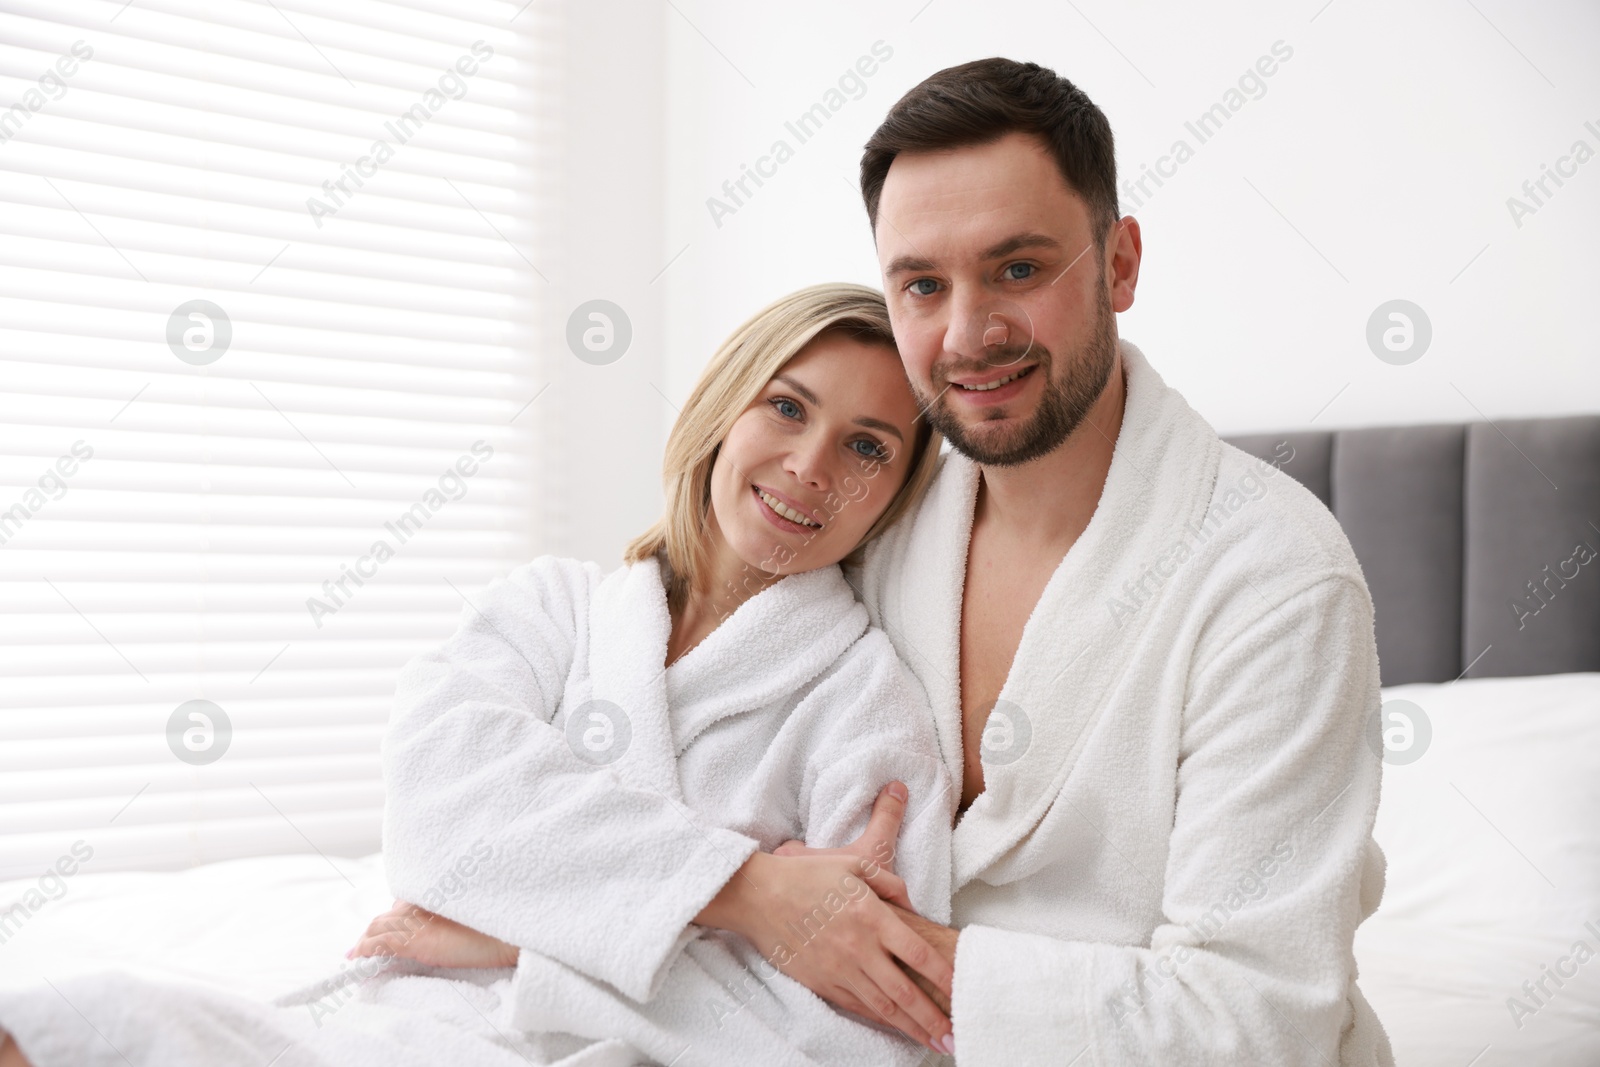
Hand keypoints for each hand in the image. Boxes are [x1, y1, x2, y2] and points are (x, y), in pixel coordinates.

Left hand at [349, 901, 518, 969]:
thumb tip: (435, 929)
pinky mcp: (415, 940)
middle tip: (363, 946)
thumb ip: (446, 914)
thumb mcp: (468, 913)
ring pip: (379, 926)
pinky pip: (380, 943)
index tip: (382, 931)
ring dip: (365, 940)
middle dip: (373, 931)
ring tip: (357, 954)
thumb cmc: (497, 926)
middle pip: (387, 915)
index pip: (401, 905)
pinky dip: (365, 949)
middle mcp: (422, 901)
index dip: (389, 918)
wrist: (509, 935)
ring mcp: (417, 920)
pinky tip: (357, 958)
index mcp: (435, 893)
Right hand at [695, 783, 954, 1056]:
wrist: (759, 896)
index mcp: (871, 916)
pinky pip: (857, 1007)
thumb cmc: (808, 875)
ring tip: (934, 1043)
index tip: (961, 989)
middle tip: (955, 1037)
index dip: (943, 975)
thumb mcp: (854, 864)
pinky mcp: (821, 982)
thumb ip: (890, 883)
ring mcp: (838, 969)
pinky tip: (896, 1028)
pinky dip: (880, 1021)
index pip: (918, 953)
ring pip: (882, 1008)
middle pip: (905, 992)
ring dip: (911, 1028)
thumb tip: (913, 906)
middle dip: (933, 1018)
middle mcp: (858, 947)